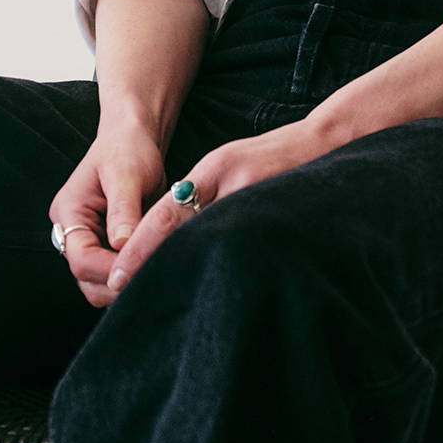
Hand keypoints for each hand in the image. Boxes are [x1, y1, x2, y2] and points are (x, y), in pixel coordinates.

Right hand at [49, 117, 168, 309]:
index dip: (109, 270)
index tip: (139, 269)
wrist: (136, 137)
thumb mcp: (126, 174)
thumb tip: (122, 246)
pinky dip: (133, 273)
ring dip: (125, 280)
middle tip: (153, 275)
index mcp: (69, 213)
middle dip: (117, 282)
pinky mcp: (108, 245)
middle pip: (86, 278)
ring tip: (156, 268)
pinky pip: (116, 271)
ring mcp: (91, 240)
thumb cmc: (128, 148)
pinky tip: (155, 263)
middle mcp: (74, 231)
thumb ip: (123, 211)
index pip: (81, 259)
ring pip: (100, 281)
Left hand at [103, 113, 339, 293]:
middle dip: (155, 265)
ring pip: (210, 244)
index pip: (166, 214)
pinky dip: (222, 266)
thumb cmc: (270, 155)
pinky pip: (240, 247)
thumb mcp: (227, 163)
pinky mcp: (278, 217)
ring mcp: (257, 200)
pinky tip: (211, 286)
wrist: (325, 143)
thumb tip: (161, 235)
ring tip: (162, 299)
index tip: (118, 276)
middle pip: (184, 235)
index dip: (140, 248)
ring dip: (185, 270)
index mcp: (214, 168)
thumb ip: (197, 194)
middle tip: (129, 294)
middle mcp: (232, 184)